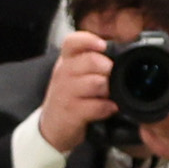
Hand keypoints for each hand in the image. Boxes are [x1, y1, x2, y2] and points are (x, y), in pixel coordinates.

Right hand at [33, 26, 110, 153]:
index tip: (102, 46)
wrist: (51, 127)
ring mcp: (65, 93)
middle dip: (108, 69)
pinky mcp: (71, 112)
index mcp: (65, 61)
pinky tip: (108, 108)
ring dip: (109, 90)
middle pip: (92, 61)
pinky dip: (107, 108)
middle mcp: (63, 73)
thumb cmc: (67, 98)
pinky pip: (97, 105)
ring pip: (96, 83)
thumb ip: (88, 61)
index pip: (72, 41)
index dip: (89, 40)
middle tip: (110, 78)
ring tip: (107, 95)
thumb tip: (117, 53)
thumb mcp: (72, 74)